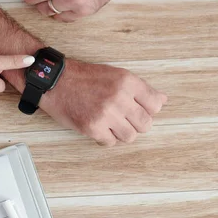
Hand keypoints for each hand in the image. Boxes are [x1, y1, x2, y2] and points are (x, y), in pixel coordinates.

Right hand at [39, 60, 167, 145]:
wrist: (55, 81)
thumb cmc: (85, 77)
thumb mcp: (116, 74)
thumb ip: (140, 88)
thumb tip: (163, 100)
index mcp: (127, 82)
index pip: (155, 105)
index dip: (149, 110)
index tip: (139, 109)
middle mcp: (119, 97)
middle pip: (146, 124)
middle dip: (137, 124)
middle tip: (125, 118)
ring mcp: (106, 114)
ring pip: (130, 136)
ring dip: (122, 132)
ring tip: (111, 123)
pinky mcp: (93, 128)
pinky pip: (111, 142)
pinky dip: (106, 138)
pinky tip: (99, 127)